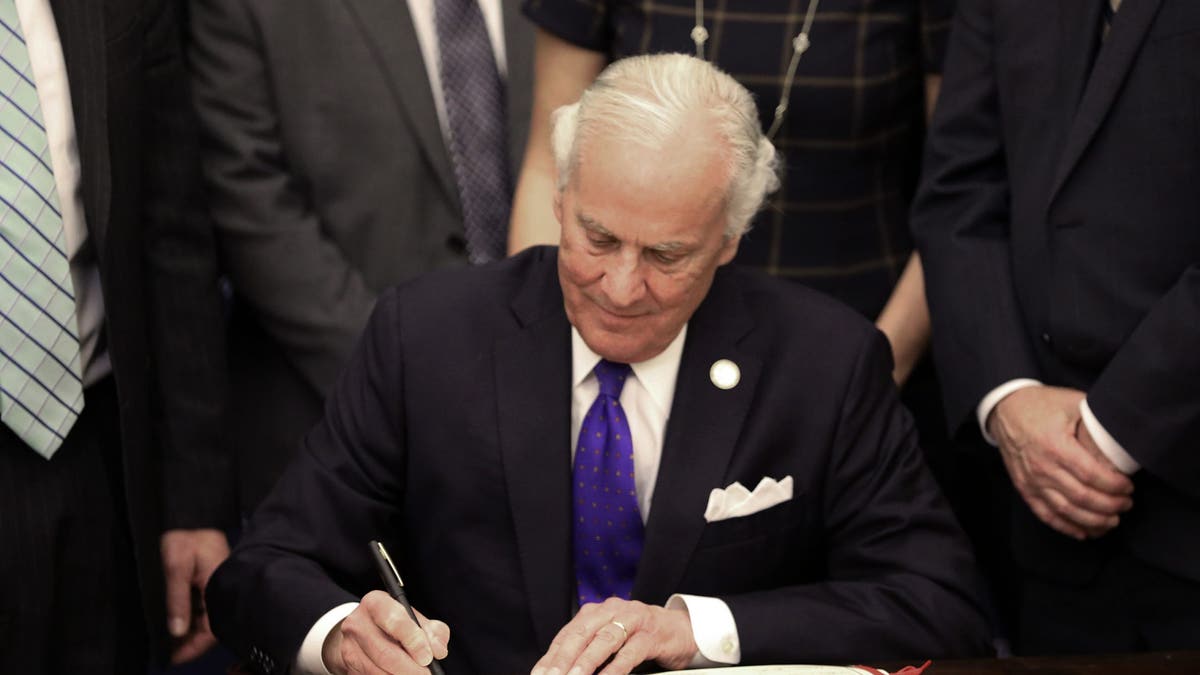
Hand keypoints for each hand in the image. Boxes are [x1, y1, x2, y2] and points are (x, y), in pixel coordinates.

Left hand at [160, 528, 229, 663]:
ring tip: (166, 641)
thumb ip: (176, 600)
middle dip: (190, 641)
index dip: (194, 646)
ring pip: (204, 615)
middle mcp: (219, 587)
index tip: (174, 658)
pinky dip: (187, 615)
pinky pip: (200, 603)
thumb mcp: (176, 567)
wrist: (186, 512)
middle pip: (209, 624)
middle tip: (167, 652)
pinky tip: (173, 621)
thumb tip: (176, 631)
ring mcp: (214, 583)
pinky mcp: (208, 578)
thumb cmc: (183, 535)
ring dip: (187, 629)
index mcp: (218, 586)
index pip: (212, 627)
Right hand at [323, 591, 448, 673]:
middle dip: (410, 668)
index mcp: (376, 603)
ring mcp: (350, 647)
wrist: (362, 632)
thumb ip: (432, 630)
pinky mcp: (349, 666)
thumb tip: (439, 650)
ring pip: (377, 670)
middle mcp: (358, 623)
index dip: (413, 640)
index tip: (428, 657)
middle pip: (385, 652)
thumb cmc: (393, 623)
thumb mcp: (414, 618)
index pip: (394, 620)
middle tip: (427, 674)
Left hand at [531, 598, 696, 674]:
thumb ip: (587, 652)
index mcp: (596, 612)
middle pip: (582, 634)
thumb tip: (560, 671)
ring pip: (605, 640)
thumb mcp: (609, 641)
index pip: (567, 634)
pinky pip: (630, 652)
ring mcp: (633, 620)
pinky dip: (615, 668)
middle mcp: (612, 610)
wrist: (680, 630)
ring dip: (586, 662)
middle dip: (563, 659)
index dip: (551, 656)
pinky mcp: (652, 634)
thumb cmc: (639, 638)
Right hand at [988, 386, 1133, 539]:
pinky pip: (1046, 514)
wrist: (1005, 410)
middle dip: (1110, 506)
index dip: (1114, 486)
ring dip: (1093, 521)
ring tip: (1112, 520)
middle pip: (1082, 497)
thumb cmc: (1042, 405)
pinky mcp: (1024, 488)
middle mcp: (1042, 467)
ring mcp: (1031, 480)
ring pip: (1066, 511)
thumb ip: (1098, 421)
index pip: (1091, 475)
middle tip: (1126, 504)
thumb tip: (1127, 434)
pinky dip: (1066, 527)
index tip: (1129, 487)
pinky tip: (1085, 532)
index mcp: (1055, 445)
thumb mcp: (1072, 403)